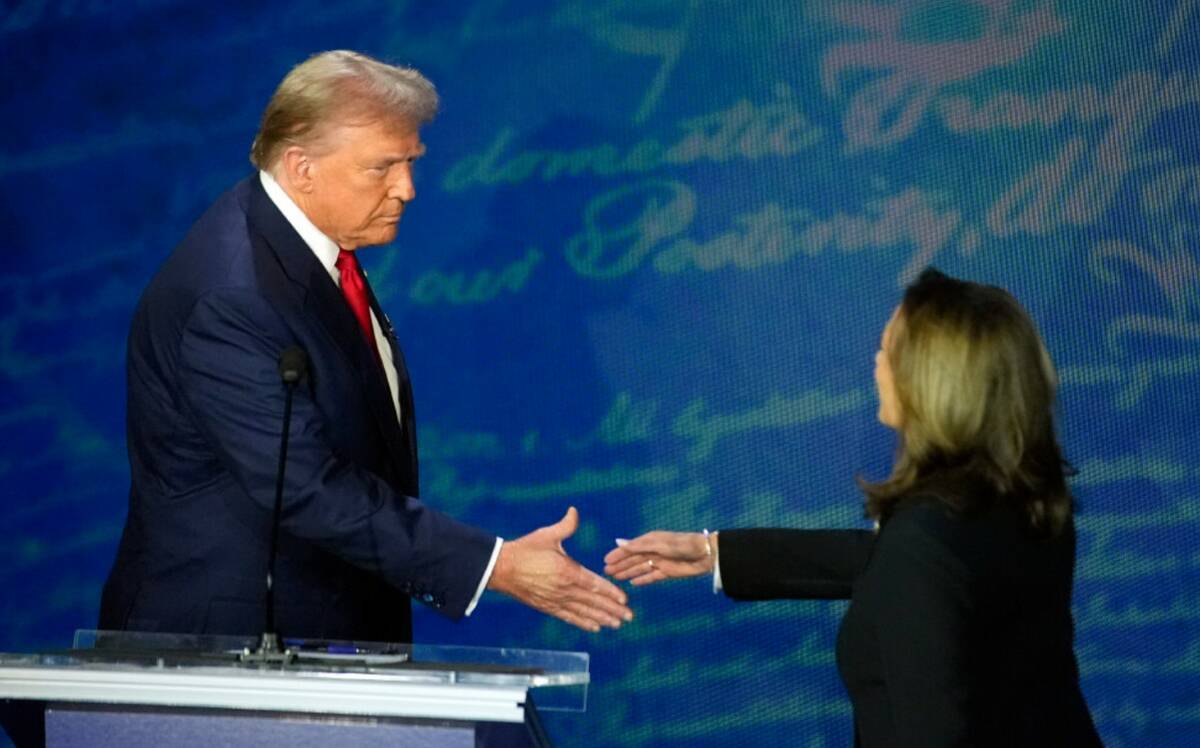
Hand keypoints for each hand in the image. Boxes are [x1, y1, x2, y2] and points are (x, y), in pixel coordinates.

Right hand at [487, 507, 632, 631]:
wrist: (501, 568)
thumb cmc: (525, 549)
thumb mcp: (547, 535)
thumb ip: (565, 525)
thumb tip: (574, 510)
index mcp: (567, 570)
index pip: (595, 584)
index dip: (611, 592)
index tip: (625, 599)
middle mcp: (564, 588)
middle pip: (593, 601)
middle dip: (612, 609)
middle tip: (629, 617)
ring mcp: (555, 600)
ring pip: (583, 612)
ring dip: (601, 618)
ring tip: (617, 624)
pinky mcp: (547, 607)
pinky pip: (568, 617)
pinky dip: (582, 622)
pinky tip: (594, 628)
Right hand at [603, 530, 715, 585]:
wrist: (705, 555)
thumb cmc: (682, 545)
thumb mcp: (659, 544)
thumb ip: (638, 546)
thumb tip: (618, 542)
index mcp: (650, 541)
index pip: (629, 548)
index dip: (617, 554)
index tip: (605, 561)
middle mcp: (653, 551)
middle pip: (633, 559)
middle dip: (620, 565)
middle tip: (606, 573)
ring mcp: (660, 562)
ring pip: (640, 568)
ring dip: (628, 573)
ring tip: (616, 578)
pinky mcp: (667, 572)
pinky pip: (651, 576)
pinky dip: (642, 580)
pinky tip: (633, 583)